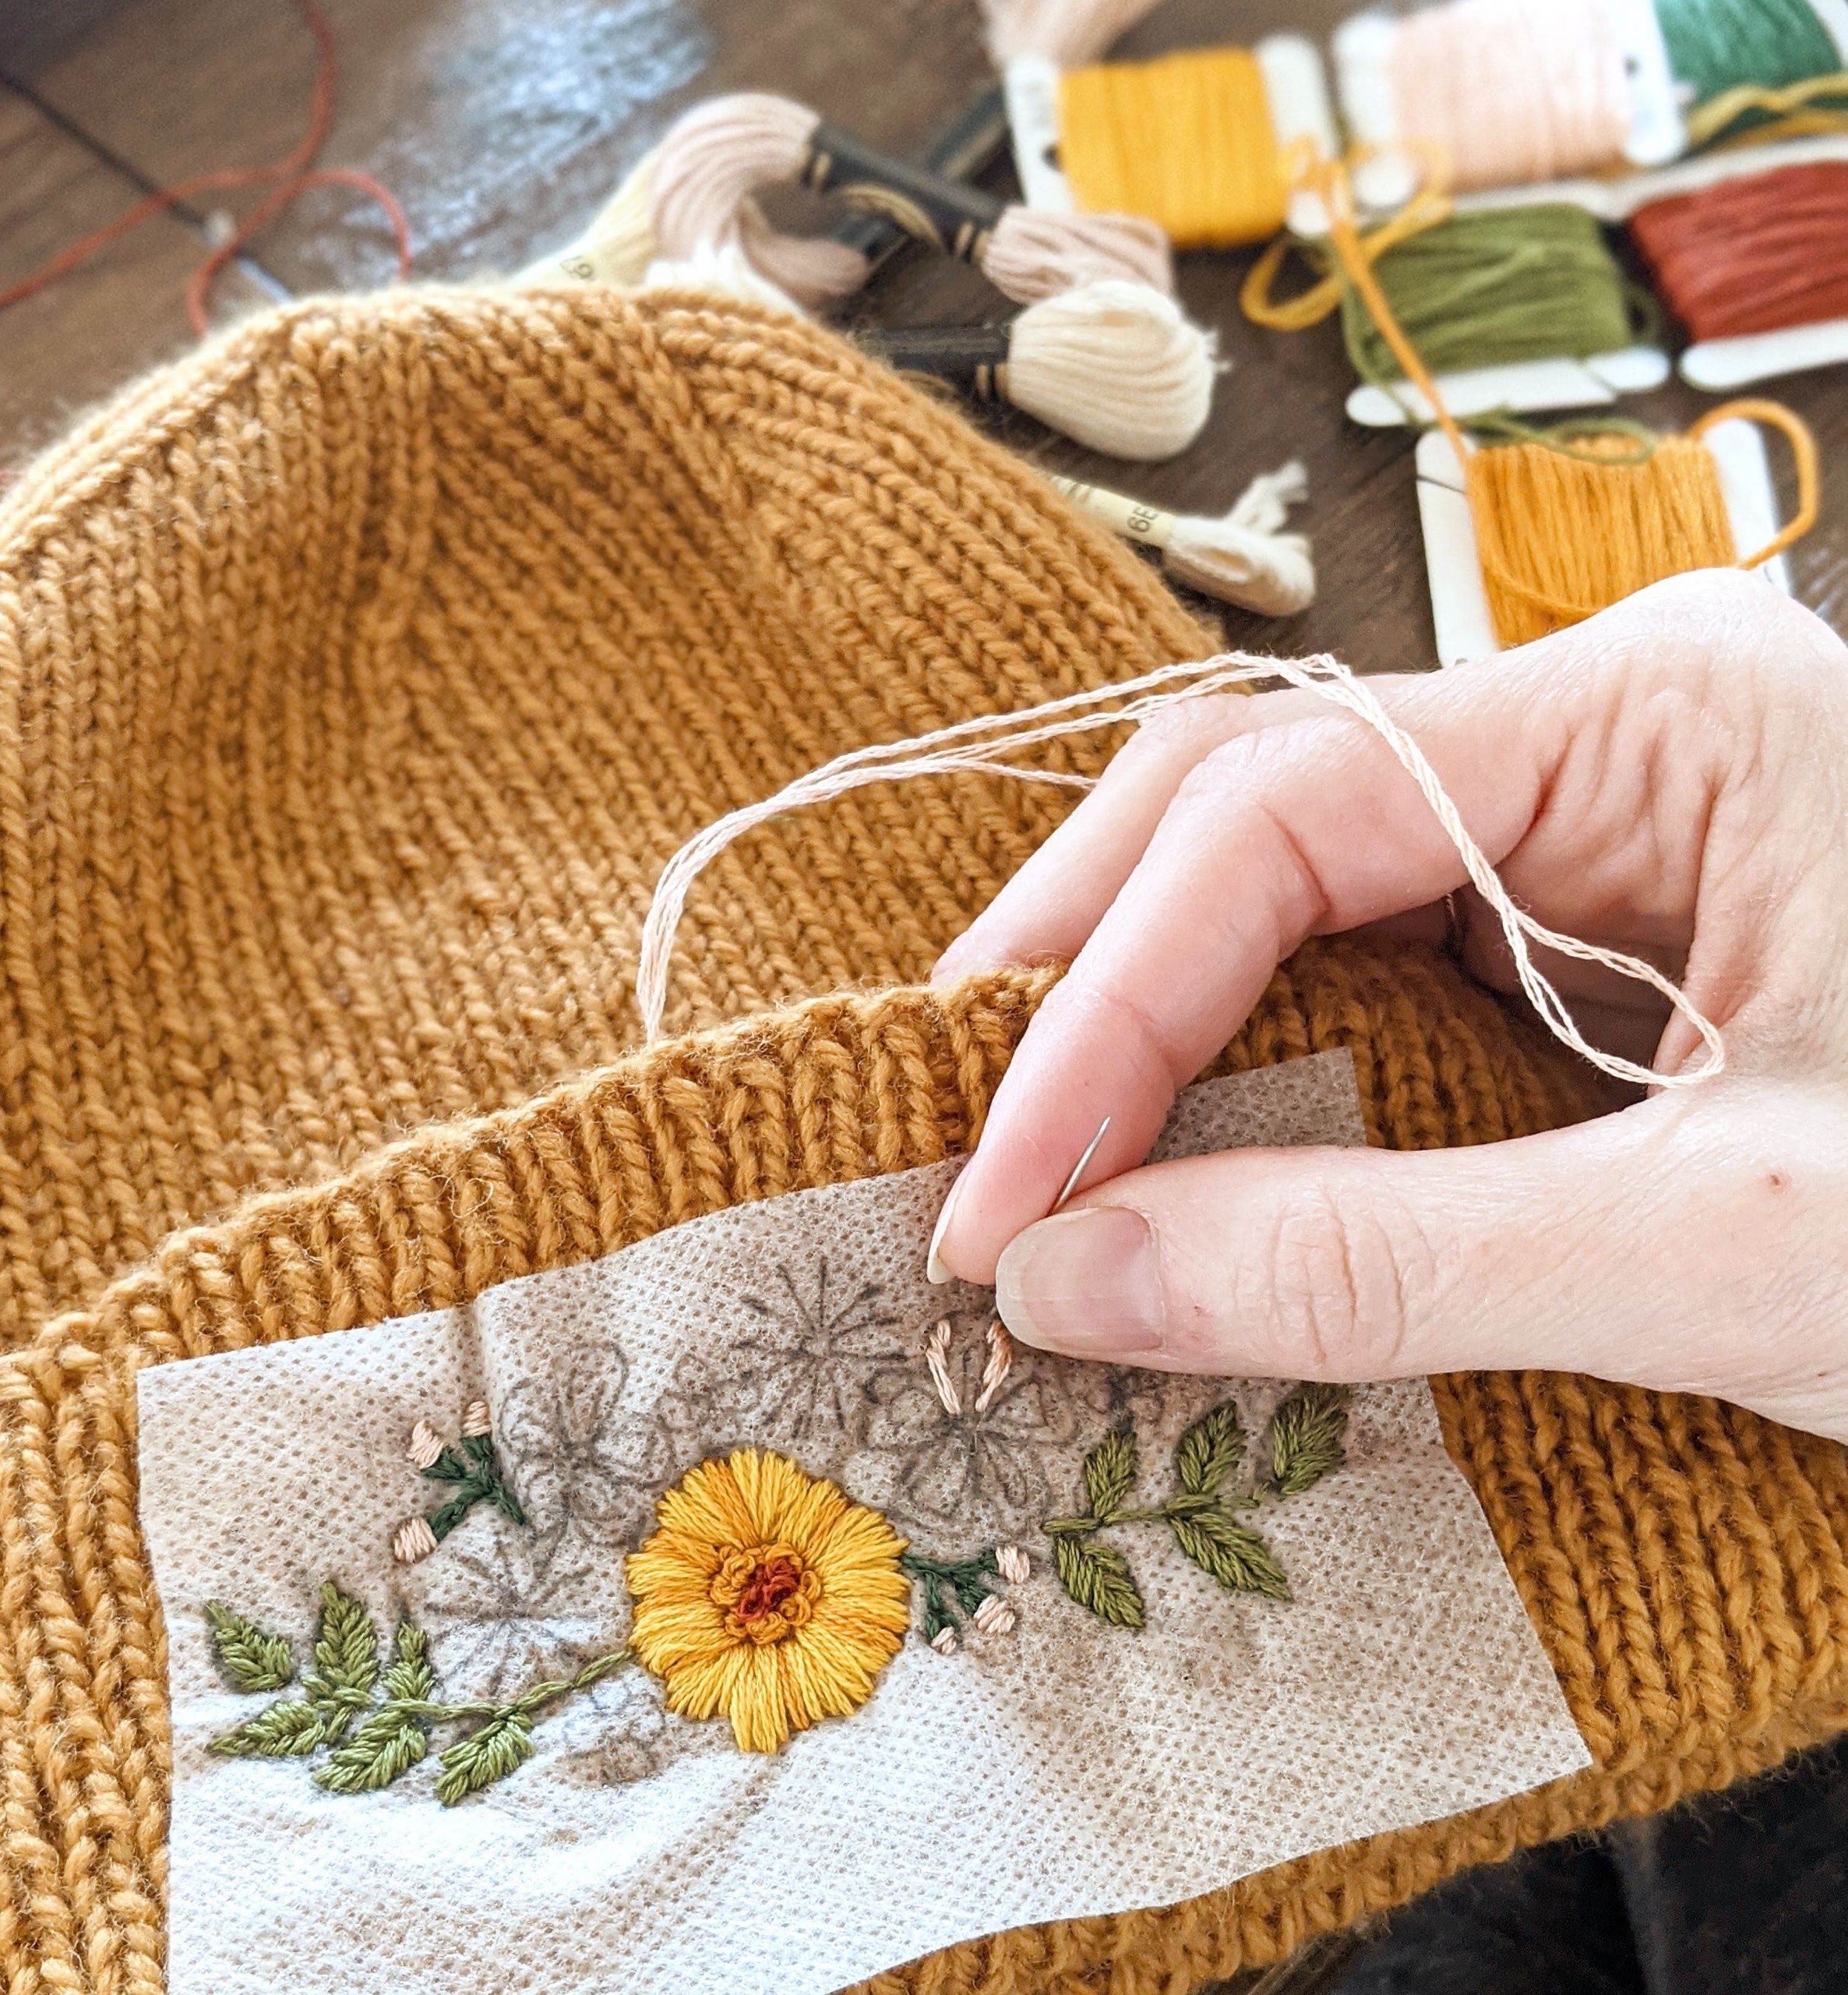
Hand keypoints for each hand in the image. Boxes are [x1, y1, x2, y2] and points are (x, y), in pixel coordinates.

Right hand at [926, 571, 1847, 1443]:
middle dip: (1089, 987)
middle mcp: (1608, 744)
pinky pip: (1369, 995)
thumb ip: (1384, 1261)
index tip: (1000, 1200)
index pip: (1284, 809)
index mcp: (1664, 716)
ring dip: (1151, 1043)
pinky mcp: (1590, 963)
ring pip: (1291, 905)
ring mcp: (1596, 849)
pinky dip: (1253, 1096)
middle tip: (964, 1156)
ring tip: (1034, 1176)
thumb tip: (1074, 1284)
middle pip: (1255, 815)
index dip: (1105, 1004)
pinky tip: (1179, 1181)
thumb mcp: (1731, 1257)